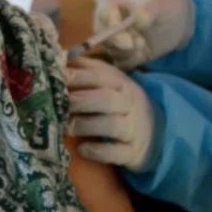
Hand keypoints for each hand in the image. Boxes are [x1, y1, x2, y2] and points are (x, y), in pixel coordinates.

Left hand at [66, 57, 156, 171]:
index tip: (56, 79)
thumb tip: (58, 59)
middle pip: (106, 99)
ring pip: (112, 125)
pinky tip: (82, 149)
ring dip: (86, 125)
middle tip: (57, 105)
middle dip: (80, 100)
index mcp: (120, 83)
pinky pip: (117, 152)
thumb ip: (85, 70)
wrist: (155, 131)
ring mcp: (133, 129)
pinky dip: (99, 151)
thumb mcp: (109, 82)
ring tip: (67, 128)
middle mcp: (129, 103)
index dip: (77, 77)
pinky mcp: (133, 152)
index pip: (99, 77)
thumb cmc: (119, 102)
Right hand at [95, 0, 195, 69]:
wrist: (176, 19)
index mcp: (111, 5)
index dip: (113, 28)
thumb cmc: (164, 4)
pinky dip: (133, 61)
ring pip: (113, 52)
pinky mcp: (124, 55)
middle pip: (104, 38)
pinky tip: (144, 53)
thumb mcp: (159, 3)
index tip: (130, 39)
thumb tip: (138, 21)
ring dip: (129, 53)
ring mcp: (115, 40)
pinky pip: (121, 63)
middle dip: (121, 45)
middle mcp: (108, 23)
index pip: (104, 15)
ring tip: (143, 44)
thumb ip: (147, 10)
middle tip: (140, 42)